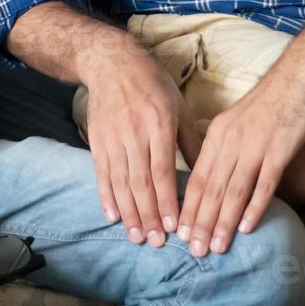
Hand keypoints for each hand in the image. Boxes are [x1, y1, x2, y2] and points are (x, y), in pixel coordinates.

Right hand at [83, 48, 202, 247]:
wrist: (112, 63)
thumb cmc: (153, 85)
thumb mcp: (179, 106)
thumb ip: (191, 141)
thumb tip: (207, 172)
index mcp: (159, 124)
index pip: (162, 170)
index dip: (166, 199)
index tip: (172, 225)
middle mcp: (134, 133)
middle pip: (140, 182)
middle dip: (148, 215)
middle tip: (155, 241)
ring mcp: (113, 137)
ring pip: (120, 182)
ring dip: (128, 212)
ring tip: (136, 236)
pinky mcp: (97, 139)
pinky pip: (101, 173)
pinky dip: (106, 196)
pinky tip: (112, 216)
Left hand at [177, 69, 304, 257]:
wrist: (299, 74)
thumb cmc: (270, 100)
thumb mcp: (237, 121)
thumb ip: (224, 147)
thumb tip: (213, 176)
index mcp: (217, 135)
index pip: (197, 178)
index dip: (187, 208)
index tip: (180, 234)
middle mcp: (230, 141)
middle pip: (210, 188)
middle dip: (200, 223)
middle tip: (193, 251)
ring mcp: (255, 145)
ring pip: (232, 190)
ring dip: (223, 222)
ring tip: (216, 248)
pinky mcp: (280, 148)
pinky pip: (264, 182)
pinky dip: (254, 206)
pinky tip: (247, 227)